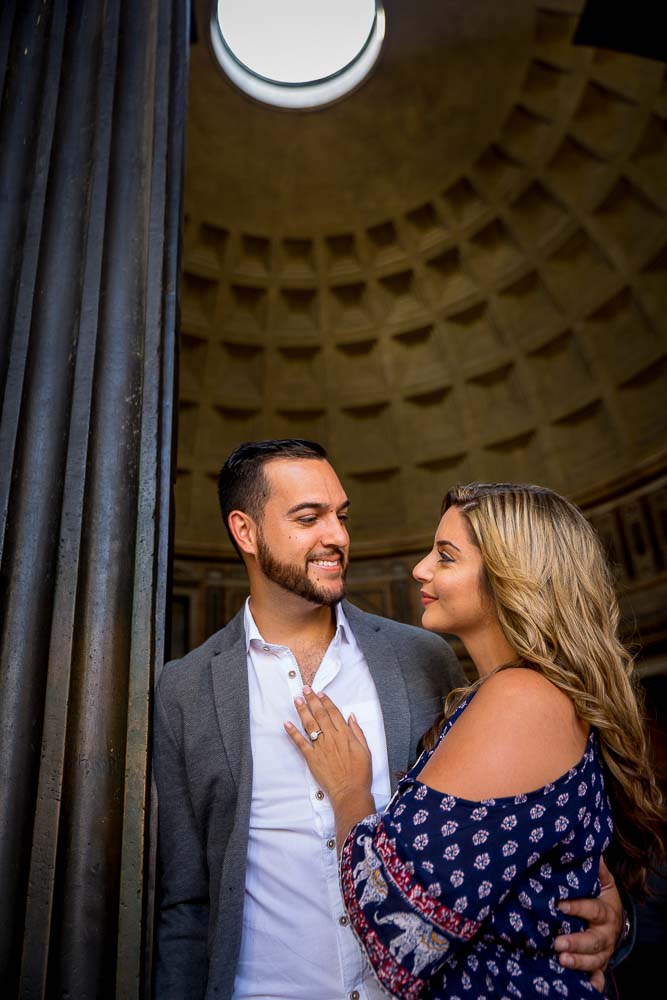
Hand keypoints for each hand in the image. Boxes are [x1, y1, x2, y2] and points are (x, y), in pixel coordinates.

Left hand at [285, 686, 371, 803]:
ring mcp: (321, 747)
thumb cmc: (360, 773)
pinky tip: (286, 724)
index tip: (320, 693)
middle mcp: (332, 738)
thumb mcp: (365, 750)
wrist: (350, 792)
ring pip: (310, 725)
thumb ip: (357, 732)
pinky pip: (300, 743)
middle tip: (305, 689)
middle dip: (312, 700)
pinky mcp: (312, 758)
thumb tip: (351, 717)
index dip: (326, 702)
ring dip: (302, 711)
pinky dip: (293, 733)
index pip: (334, 713)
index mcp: (345, 735)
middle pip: (320, 715)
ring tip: (297, 700)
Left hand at [554, 859, 622, 991]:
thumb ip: (596, 869)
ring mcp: (603, 952)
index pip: (593, 909)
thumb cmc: (601, 897)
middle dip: (576, 942)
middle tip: (557, 943)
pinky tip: (586, 986)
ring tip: (561, 960)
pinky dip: (593, 982)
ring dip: (579, 962)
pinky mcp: (598, 965)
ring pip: (594, 960)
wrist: (616, 921)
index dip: (578, 907)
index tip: (559, 905)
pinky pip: (597, 976)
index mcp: (605, 912)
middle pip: (593, 940)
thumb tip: (588, 847)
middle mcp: (606, 934)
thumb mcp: (603, 883)